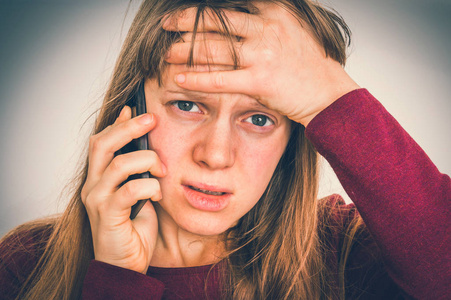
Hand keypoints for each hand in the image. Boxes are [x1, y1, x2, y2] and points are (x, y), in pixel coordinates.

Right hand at [81, 106, 165, 273]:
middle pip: (102, 143)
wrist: (124, 266)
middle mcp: (93, 185)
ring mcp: (98, 200)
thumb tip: (146, 147)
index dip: (117, 123)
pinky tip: (158, 193)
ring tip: (163, 170)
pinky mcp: (108, 215)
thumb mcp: (138, 193)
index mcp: (99, 178)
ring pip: (119, 163)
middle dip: (129, 128)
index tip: (135, 108)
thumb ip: (138, 172)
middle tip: (152, 119)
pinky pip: (130, 189)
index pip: (101, 141)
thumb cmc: (133, 228)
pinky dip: (150, 186)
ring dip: (148, 161)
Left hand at [164, 3, 358, 125]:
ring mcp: (262, 54)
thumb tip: (241, 19)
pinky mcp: (259, 80)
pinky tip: (179, 78)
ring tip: (166, 53)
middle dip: (186, 21)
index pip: (230, 5)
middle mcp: (266, 28)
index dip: (205, 8)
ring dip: (186, 50)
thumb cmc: (310, 65)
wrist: (329, 93)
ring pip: (214, 48)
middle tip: (166, 25)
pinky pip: (220, 79)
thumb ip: (266, 21)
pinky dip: (197, 79)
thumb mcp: (293, 30)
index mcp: (274, 12)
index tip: (188, 12)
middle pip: (216, 21)